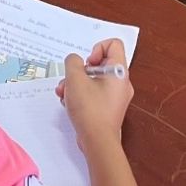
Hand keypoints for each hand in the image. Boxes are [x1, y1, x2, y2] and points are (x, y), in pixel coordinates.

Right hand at [57, 39, 133, 154]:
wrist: (98, 142)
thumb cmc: (90, 110)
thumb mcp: (75, 79)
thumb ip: (72, 62)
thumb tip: (74, 61)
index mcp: (119, 72)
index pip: (114, 44)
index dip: (97, 48)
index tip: (87, 63)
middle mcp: (121, 83)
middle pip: (101, 63)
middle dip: (80, 70)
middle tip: (71, 80)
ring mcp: (116, 97)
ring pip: (95, 79)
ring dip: (76, 83)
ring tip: (64, 93)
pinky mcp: (109, 108)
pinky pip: (95, 93)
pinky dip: (81, 94)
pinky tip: (69, 103)